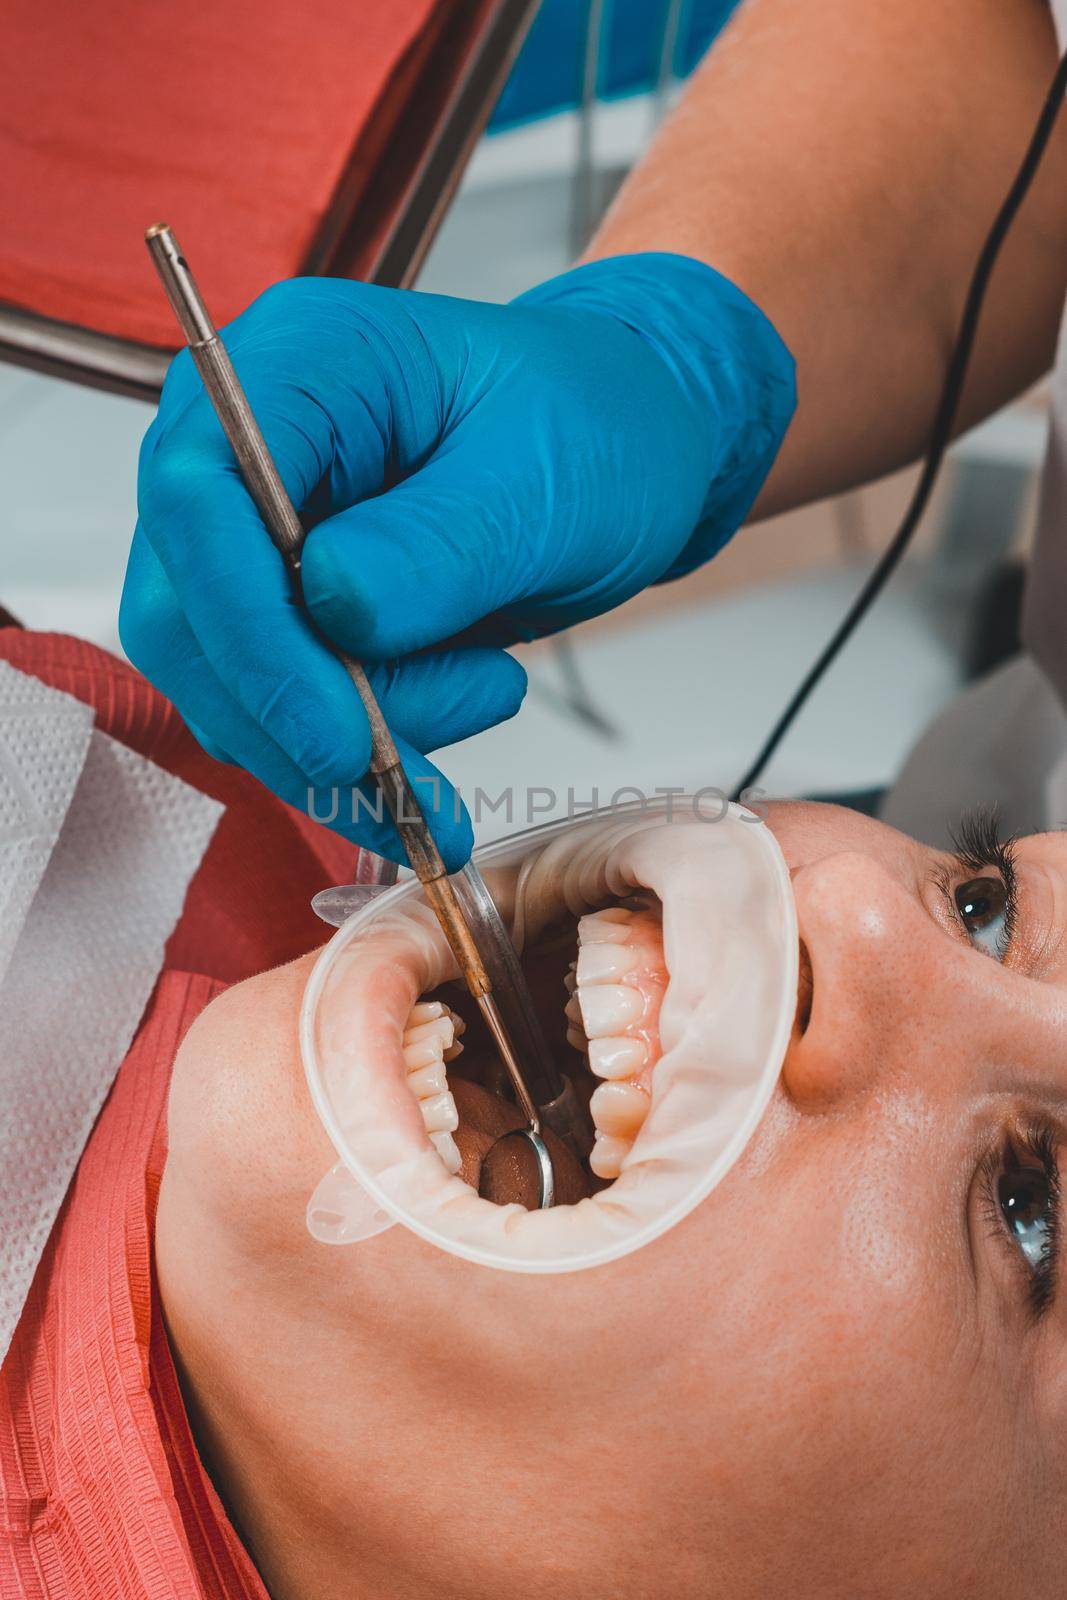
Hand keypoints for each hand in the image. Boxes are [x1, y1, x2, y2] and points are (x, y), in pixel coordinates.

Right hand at [122, 254, 793, 867]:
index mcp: (298, 365)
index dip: (248, 629)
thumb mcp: (541, 482)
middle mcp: (244, 445)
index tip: (333, 731)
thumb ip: (435, 547)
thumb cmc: (595, 429)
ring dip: (337, 742)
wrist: (625, 456)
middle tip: (401, 775)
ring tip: (484, 692)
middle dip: (293, 713)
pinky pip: (274, 709)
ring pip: (226, 681)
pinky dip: (346, 756)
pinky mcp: (281, 608)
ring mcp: (252, 533)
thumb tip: (332, 610)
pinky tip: (439, 740)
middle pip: (187, 610)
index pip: (200, 499)